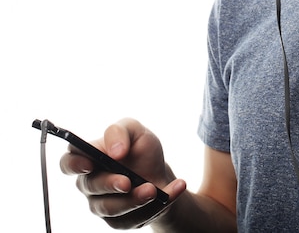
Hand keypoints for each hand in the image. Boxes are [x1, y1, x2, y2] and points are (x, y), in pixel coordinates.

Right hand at [60, 118, 186, 228]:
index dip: (74, 164)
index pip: (69, 161)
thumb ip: (119, 132)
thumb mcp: (134, 130)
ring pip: (111, 207)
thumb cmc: (139, 150)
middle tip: (127, 182)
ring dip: (134, 199)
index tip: (89, 164)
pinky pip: (135, 218)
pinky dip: (159, 204)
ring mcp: (103, 204)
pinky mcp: (119, 220)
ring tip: (153, 190)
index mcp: (90, 158)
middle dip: (110, 184)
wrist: (159, 172)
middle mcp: (91, 183)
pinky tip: (176, 188)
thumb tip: (114, 151)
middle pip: (90, 186)